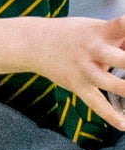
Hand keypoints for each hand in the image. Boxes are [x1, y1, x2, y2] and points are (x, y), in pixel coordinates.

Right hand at [14, 15, 124, 131]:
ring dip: (124, 89)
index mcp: (101, 31)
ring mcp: (84, 69)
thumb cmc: (73, 35)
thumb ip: (120, 38)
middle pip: (118, 58)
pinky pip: (94, 102)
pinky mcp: (77, 84)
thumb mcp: (96, 27)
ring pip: (107, 82)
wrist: (33, 43)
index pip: (120, 25)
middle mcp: (93, 50)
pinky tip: (123, 124)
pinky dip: (109, 114)